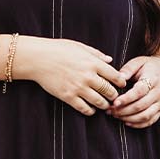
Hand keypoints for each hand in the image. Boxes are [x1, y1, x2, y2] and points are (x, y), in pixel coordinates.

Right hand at [15, 36, 131, 115]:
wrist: (38, 58)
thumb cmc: (58, 49)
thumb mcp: (79, 47)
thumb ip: (96, 54)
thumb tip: (110, 61)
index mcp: (93, 62)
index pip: (115, 75)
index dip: (121, 82)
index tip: (121, 84)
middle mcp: (88, 76)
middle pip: (109, 90)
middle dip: (114, 95)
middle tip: (114, 96)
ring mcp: (78, 88)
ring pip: (99, 102)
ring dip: (104, 105)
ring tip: (104, 105)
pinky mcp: (68, 97)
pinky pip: (84, 108)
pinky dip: (90, 111)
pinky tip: (91, 109)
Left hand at [109, 55, 159, 126]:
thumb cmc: (148, 67)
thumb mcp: (138, 62)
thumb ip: (128, 69)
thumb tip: (119, 78)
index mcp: (153, 79)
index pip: (139, 92)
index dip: (126, 99)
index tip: (114, 103)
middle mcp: (158, 93)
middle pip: (140, 106)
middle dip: (124, 111)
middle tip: (110, 111)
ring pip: (145, 116)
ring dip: (129, 118)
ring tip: (116, 116)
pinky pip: (150, 121)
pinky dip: (138, 124)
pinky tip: (126, 122)